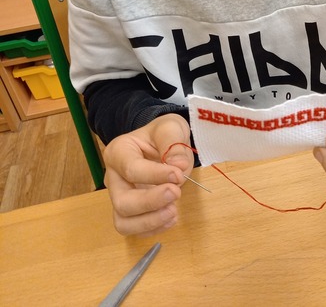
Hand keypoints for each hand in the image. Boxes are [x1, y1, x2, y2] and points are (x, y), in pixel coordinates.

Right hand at [103, 113, 193, 236]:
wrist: (164, 142)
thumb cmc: (163, 133)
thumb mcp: (170, 127)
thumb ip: (173, 143)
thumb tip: (178, 166)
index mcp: (118, 151)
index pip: (131, 169)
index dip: (155, 175)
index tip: (178, 174)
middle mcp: (114, 177)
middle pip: (122, 202)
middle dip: (150, 203)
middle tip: (176, 193)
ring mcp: (120, 196)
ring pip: (123, 222)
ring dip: (150, 221)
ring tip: (174, 211)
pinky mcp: (131, 212)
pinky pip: (135, 230)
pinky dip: (153, 228)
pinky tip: (172, 217)